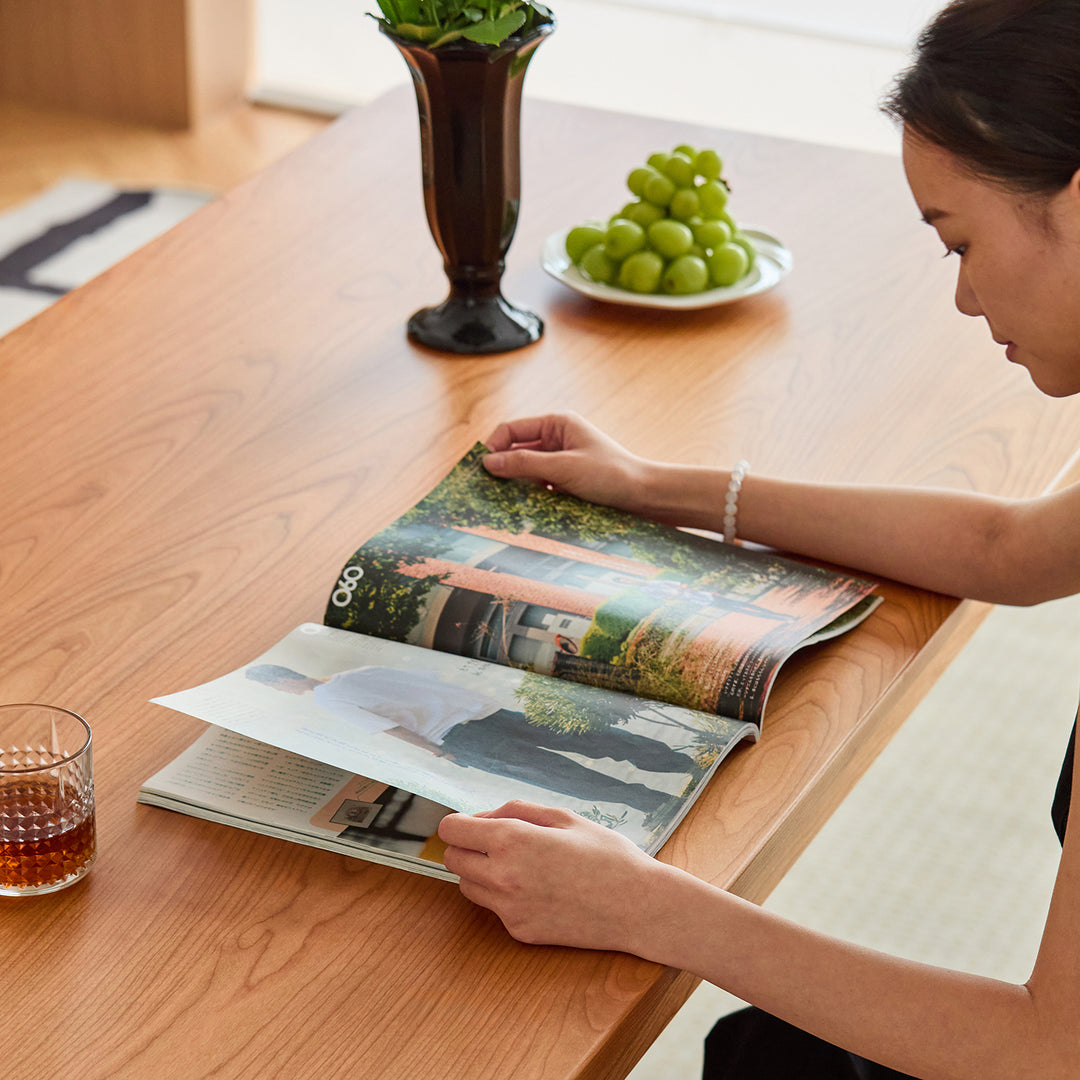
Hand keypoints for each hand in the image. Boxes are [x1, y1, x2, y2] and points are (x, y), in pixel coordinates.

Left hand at [439, 800, 666, 951]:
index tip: (472, 823)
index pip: (451, 830)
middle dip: (467, 847)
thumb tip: (481, 818)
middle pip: (453, 860)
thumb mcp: (562, 817)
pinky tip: (538, 888)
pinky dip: (504, 896)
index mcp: (511, 841)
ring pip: (467, 887)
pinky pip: (495, 909)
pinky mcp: (520, 932)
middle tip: (496, 842)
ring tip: (518, 864)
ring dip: (480, 872)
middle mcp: (502, 877)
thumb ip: (514, 811)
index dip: (459, 823)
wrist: (637, 906)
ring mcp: (509, 910)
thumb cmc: (606, 854)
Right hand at [482, 413, 654, 515]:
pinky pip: (540, 487)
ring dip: (517, 486)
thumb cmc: (611, 475)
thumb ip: (525, 463)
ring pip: (527, 472)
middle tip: (486, 492)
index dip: (494, 447)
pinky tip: (527, 510)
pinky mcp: (566, 482)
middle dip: (503, 470)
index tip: (481, 470)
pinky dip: (531, 497)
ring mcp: (561, 461)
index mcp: (557, 424)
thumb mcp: (564, 468)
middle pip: (517, 452)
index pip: (512, 430)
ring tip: (506, 504)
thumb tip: (488, 462)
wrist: (645, 497)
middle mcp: (557, 439)